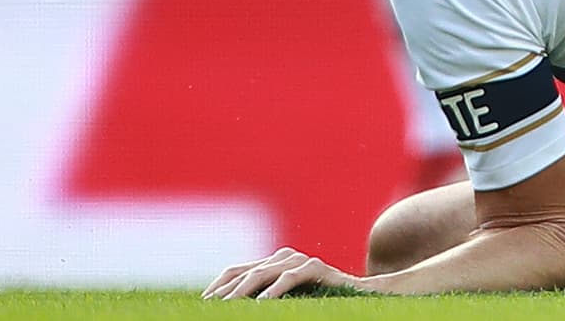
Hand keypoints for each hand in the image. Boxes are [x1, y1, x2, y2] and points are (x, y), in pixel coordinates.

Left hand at [202, 246, 365, 299]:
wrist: (360, 294)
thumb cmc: (320, 301)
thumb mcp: (287, 300)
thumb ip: (265, 297)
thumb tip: (232, 307)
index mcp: (272, 262)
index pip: (237, 270)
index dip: (219, 285)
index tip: (203, 302)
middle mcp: (283, 256)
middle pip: (247, 272)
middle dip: (226, 291)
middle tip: (212, 307)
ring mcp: (299, 259)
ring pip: (264, 273)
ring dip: (244, 292)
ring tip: (230, 306)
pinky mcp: (317, 267)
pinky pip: (292, 277)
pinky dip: (276, 290)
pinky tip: (264, 303)